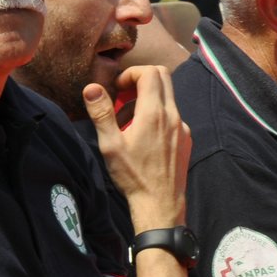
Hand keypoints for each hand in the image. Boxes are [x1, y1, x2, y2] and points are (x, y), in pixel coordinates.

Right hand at [84, 65, 190, 232]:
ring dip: (146, 101)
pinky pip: (172, 116)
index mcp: (154, 113)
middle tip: (122, 97)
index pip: (150, 72)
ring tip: (125, 124)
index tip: (117, 88)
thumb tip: (91, 88)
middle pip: (163, 78)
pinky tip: (143, 138)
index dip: (131, 73)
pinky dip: (156, 116)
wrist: (160, 204)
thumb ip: (102, 113)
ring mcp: (182, 127)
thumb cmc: (133, 176)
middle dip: (140, 80)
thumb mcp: (110, 145)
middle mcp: (173, 116)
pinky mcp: (185, 139)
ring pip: (167, 99)